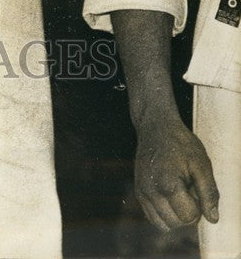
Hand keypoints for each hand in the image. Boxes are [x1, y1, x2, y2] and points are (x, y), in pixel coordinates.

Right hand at [135, 116, 219, 230]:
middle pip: (176, 223)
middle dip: (187, 212)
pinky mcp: (138, 191)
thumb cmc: (180, 143)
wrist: (156, 126)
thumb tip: (213, 219)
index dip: (198, 205)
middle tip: (188, 189)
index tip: (196, 186)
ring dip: (175, 215)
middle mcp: (150, 191)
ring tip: (179, 192)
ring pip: (163, 225)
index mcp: (167, 184)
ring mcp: (141, 192)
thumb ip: (209, 193)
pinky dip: (164, 213)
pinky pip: (153, 217)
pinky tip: (170, 195)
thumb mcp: (201, 164)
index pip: (188, 216)